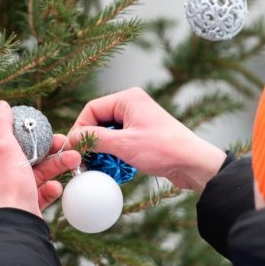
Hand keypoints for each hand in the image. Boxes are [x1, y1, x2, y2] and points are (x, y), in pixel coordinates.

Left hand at [0, 101, 81, 216]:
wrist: (18, 225)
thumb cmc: (8, 187)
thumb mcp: (4, 148)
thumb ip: (1, 125)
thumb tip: (0, 105)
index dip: (9, 132)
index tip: (26, 128)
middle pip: (21, 153)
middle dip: (46, 148)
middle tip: (62, 141)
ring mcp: (11, 191)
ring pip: (36, 171)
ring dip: (56, 165)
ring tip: (74, 160)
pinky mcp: (25, 204)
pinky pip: (41, 191)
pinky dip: (51, 187)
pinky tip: (57, 186)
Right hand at [70, 88, 226, 192]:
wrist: (192, 163)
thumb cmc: (163, 149)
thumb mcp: (123, 144)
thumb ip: (94, 139)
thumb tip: (72, 139)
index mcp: (128, 99)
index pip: (92, 109)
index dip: (80, 129)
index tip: (73, 148)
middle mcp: (132, 105)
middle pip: (99, 120)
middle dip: (91, 141)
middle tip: (84, 159)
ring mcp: (138, 120)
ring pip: (109, 133)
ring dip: (102, 149)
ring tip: (99, 165)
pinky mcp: (143, 135)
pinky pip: (120, 141)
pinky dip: (114, 153)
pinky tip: (113, 166)